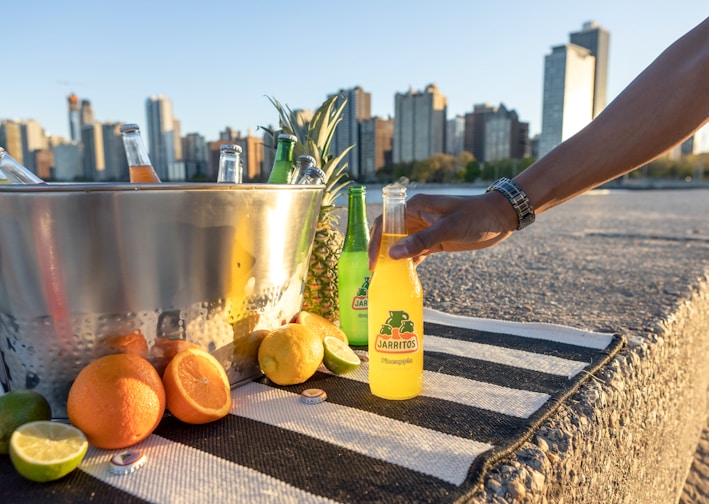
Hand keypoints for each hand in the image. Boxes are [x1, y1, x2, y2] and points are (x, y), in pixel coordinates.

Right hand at [368, 191, 518, 269]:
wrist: (502, 216)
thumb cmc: (477, 216)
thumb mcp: (449, 228)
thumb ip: (421, 240)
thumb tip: (392, 253)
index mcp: (416, 207)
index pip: (385, 223)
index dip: (375, 242)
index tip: (373, 262)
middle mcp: (417, 217)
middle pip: (389, 234)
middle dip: (380, 251)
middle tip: (375, 272)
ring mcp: (426, 229)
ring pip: (401, 245)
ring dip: (393, 259)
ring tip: (385, 277)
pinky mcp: (435, 241)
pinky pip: (415, 252)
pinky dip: (408, 263)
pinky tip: (403, 276)